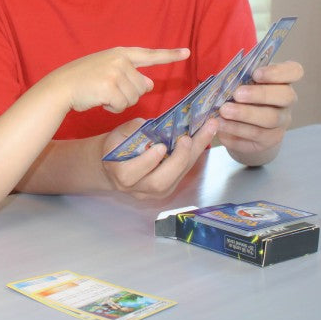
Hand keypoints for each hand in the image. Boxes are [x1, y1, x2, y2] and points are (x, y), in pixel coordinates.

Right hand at [47, 47, 189, 113]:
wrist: (60, 86)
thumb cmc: (82, 80)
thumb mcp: (107, 71)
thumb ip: (129, 74)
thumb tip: (150, 83)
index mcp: (120, 53)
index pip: (149, 54)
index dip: (169, 55)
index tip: (187, 52)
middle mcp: (120, 60)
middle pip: (142, 86)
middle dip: (129, 94)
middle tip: (108, 91)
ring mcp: (115, 72)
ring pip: (134, 98)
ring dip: (119, 102)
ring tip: (101, 94)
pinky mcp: (110, 86)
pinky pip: (122, 105)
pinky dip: (112, 108)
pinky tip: (100, 101)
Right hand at [100, 117, 217, 200]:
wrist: (115, 165)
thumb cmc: (116, 146)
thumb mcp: (118, 134)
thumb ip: (133, 130)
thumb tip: (155, 126)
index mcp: (120, 173)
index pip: (131, 173)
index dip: (147, 161)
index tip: (161, 147)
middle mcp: (137, 188)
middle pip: (159, 183)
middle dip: (177, 161)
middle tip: (188, 139)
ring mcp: (153, 193)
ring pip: (175, 181)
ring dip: (191, 157)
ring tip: (205, 133)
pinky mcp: (166, 191)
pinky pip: (181, 176)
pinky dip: (192, 158)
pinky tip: (202, 140)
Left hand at [213, 60, 303, 165]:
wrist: (241, 131)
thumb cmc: (240, 98)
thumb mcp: (241, 85)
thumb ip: (239, 79)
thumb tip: (225, 77)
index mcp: (282, 81)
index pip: (294, 71)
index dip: (277, 72)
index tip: (256, 73)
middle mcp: (286, 102)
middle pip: (285, 96)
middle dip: (260, 94)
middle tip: (237, 94)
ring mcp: (281, 123)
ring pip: (270, 118)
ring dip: (245, 114)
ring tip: (224, 111)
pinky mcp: (270, 140)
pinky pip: (256, 136)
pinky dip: (236, 130)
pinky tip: (221, 125)